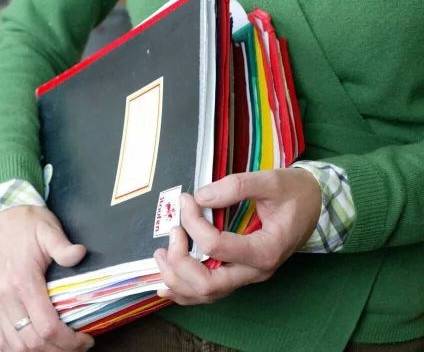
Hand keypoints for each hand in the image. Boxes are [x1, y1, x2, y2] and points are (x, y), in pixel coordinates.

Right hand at [0, 205, 94, 351]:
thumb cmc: (26, 223)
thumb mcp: (48, 229)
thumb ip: (63, 246)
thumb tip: (80, 254)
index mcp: (22, 281)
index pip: (47, 327)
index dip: (69, 340)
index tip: (85, 338)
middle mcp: (5, 296)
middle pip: (32, 343)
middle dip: (59, 350)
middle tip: (77, 345)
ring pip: (14, 346)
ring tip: (58, 347)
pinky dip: (17, 349)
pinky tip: (33, 346)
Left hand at [154, 168, 320, 304]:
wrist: (315, 206)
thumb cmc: (295, 193)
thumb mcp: (272, 180)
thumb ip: (236, 186)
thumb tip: (201, 197)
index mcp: (265, 250)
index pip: (216, 246)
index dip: (193, 223)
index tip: (185, 199)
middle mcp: (255, 271)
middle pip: (208, 284)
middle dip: (180, 261)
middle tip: (171, 233)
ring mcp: (246, 277)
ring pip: (205, 294)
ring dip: (177, 279)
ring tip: (160, 255)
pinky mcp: (239, 274)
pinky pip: (208, 293)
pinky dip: (184, 290)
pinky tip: (165, 284)